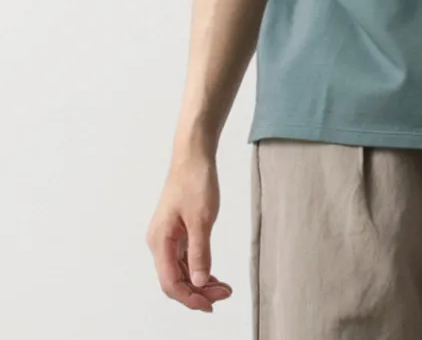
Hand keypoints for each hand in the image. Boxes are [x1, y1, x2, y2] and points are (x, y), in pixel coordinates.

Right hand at [146, 152, 231, 312]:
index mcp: (160, 241)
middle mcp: (159, 242)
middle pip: (175, 279)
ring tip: (222, 288)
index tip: (211, 305)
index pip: (171, 282)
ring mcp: (167, 236)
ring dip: (199, 282)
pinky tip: (212, 274)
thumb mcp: (202, 219)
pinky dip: (198, 268)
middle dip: (197, 292)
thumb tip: (199, 282)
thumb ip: (200, 252)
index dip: (190, 298)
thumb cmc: (196, 181)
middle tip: (223, 296)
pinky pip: (184, 257)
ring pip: (180, 270)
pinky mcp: (176, 230)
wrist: (193, 155)